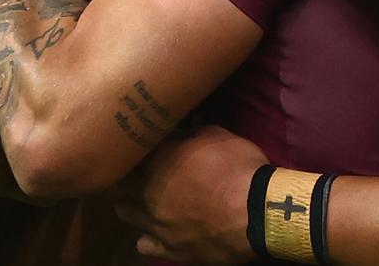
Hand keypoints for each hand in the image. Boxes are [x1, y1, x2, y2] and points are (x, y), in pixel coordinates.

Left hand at [114, 126, 266, 264]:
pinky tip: (155, 232)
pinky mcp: (172, 249)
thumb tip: (179, 129)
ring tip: (141, 201)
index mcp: (157, 160)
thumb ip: (189, 132)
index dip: (136, 150)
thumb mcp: (214, 134)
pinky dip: (147, 237)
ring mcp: (157, 223)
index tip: (141, 148)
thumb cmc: (236, 165)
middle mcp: (148, 191)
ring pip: (125, 212)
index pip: (131, 153)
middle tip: (138, 173)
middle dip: (128, 176)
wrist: (256, 210)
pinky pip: (144, 245)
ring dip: (131, 204)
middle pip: (122, 182)